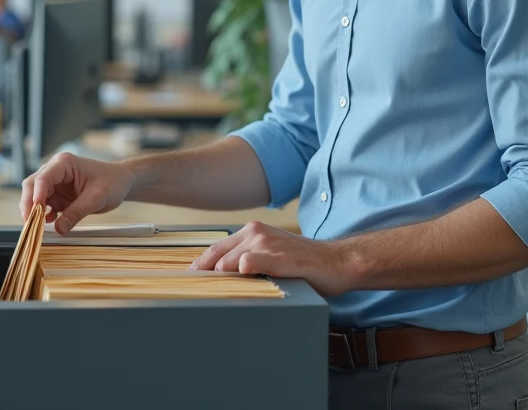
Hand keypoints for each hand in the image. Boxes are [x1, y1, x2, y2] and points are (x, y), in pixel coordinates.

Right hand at [19, 153, 135, 232]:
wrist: (121, 183)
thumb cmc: (112, 182)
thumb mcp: (96, 198)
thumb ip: (76, 213)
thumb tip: (58, 229)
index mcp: (63, 164)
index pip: (42, 178)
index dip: (35, 196)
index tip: (35, 212)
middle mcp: (55, 171)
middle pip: (32, 186)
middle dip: (29, 205)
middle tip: (31, 224)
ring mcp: (55, 183)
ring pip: (34, 197)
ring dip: (34, 212)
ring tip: (38, 228)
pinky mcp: (57, 195)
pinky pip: (44, 206)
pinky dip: (43, 216)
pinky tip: (49, 223)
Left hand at [190, 221, 357, 296]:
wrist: (337, 263)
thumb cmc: (305, 263)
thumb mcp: (271, 254)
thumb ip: (248, 259)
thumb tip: (220, 274)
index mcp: (252, 230)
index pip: (214, 249)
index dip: (199, 267)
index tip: (190, 282)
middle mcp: (255, 232)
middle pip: (215, 256)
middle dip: (203, 276)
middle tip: (196, 294)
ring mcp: (265, 243)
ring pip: (226, 261)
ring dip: (220, 280)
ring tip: (215, 298)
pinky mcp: (276, 256)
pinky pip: (246, 264)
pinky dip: (240, 275)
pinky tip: (240, 287)